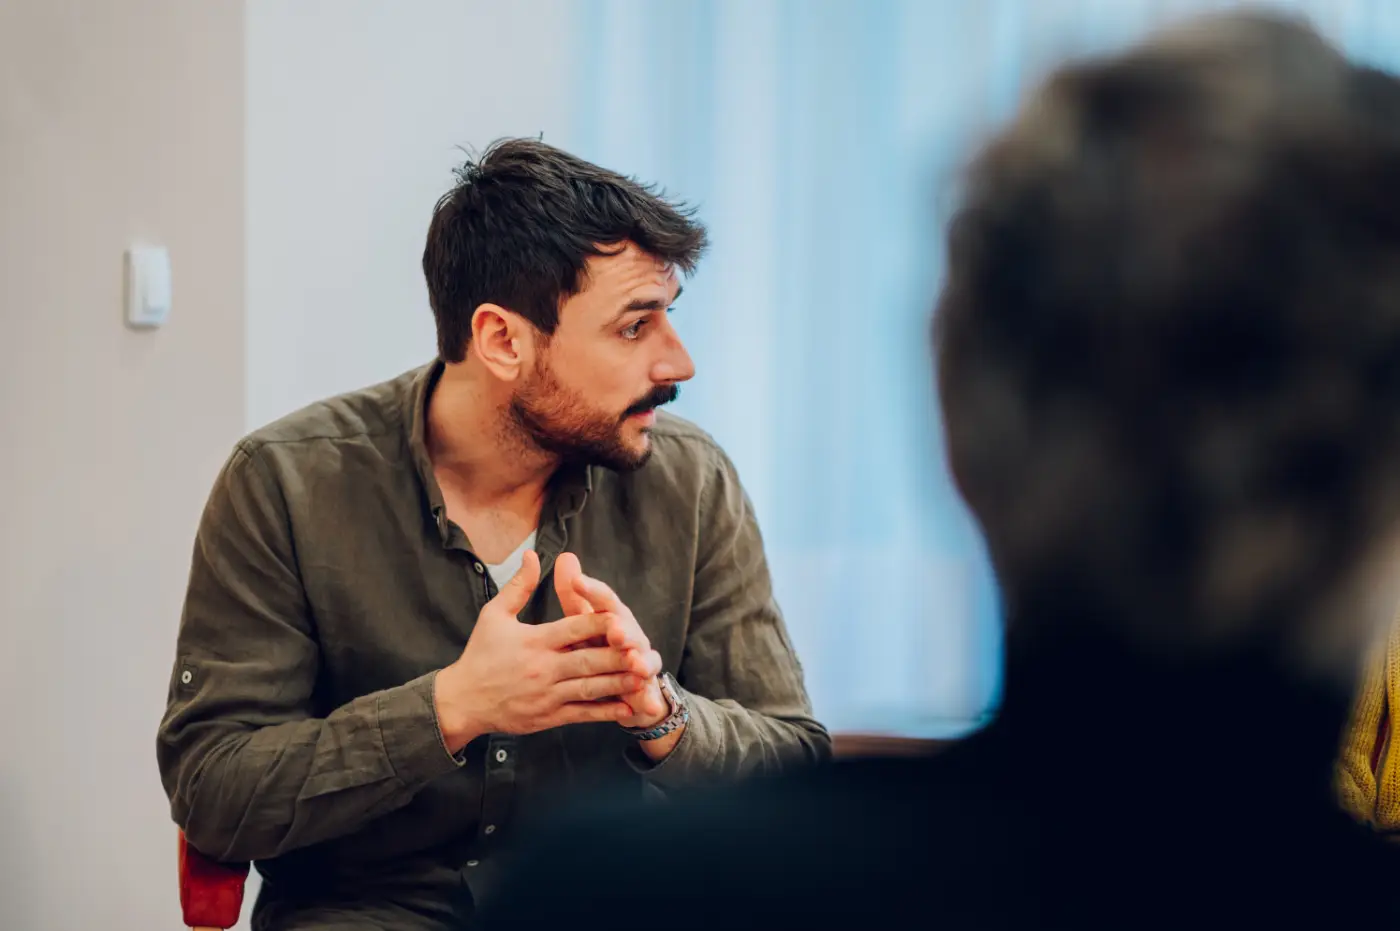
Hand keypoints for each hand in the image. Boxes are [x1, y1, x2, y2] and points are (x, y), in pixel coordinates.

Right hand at [433, 550, 661, 751]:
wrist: (462, 701)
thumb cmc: (480, 655)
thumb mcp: (494, 615)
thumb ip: (518, 586)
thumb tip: (533, 555)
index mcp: (534, 641)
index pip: (573, 628)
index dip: (599, 623)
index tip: (622, 618)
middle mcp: (543, 668)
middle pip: (588, 659)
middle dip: (618, 656)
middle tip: (644, 650)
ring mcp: (547, 694)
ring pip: (590, 688)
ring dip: (619, 683)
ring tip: (644, 677)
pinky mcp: (549, 717)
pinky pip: (582, 714)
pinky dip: (606, 711)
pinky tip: (627, 707)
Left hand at [554, 553, 668, 728]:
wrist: (623, 685)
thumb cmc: (598, 646)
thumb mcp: (583, 622)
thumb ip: (574, 595)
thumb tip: (565, 556)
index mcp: (613, 617)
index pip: (603, 599)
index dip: (591, 590)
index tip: (575, 581)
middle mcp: (631, 636)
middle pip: (628, 628)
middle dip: (623, 629)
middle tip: (614, 630)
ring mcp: (642, 662)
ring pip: (643, 659)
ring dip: (641, 662)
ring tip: (636, 664)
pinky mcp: (646, 689)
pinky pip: (648, 694)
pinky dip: (649, 700)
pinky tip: (649, 706)